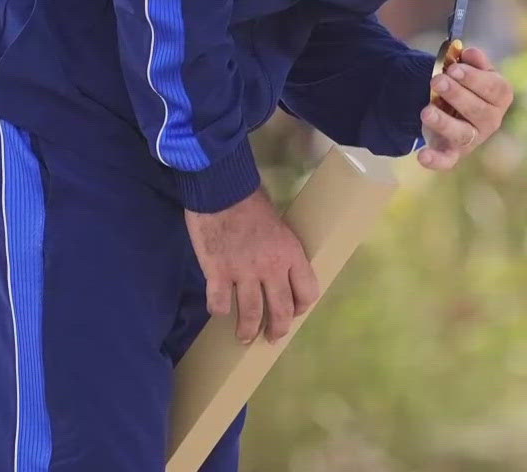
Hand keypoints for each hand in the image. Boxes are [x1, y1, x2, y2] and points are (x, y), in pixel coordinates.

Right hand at [184, 186, 320, 344]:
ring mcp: (243, 273)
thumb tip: (278, 268)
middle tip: (272, 337)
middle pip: (281, 310)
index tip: (295, 311)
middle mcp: (271, 268)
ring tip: (245, 338)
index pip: (308, 291)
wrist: (222, 189)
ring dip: (248, 331)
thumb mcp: (280, 225)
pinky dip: (219, 310)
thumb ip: (281, 249)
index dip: (302, 306)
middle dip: (278, 329)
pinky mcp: (217, 273)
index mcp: (291, 253)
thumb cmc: (252, 201)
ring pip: (251, 314)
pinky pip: (220, 303)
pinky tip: (219, 310)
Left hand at [418, 45, 512, 170]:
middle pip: (478, 110)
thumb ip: (473, 61)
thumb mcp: (470, 70)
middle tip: (437, 80)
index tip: (454, 68)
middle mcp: (491, 121)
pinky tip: (422, 156)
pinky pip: (447, 160)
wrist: (450, 108)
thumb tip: (470, 53)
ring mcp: (473, 139)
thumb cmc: (464, 85)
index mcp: (499, 97)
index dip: (474, 78)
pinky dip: (435, 160)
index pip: (494, 89)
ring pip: (462, 133)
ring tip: (426, 111)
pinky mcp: (453, 153)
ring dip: (444, 122)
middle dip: (457, 94)